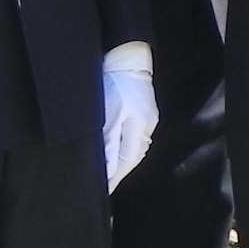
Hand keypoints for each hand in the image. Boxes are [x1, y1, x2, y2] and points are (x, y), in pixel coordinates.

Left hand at [102, 56, 158, 192]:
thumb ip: (108, 142)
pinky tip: (113, 149)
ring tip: (105, 172)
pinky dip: (121, 146)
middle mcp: (146, 127)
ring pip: (131, 148)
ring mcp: (146, 119)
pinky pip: (131, 137)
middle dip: (117, 172)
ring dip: (119, 160)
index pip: (126, 162)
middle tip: (102, 185)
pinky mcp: (142, 112)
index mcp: (140, 129)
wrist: (127, 56)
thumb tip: (106, 168)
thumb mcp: (109, 114)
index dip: (114, 178)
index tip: (103, 190)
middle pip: (131, 157)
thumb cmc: (116, 83)